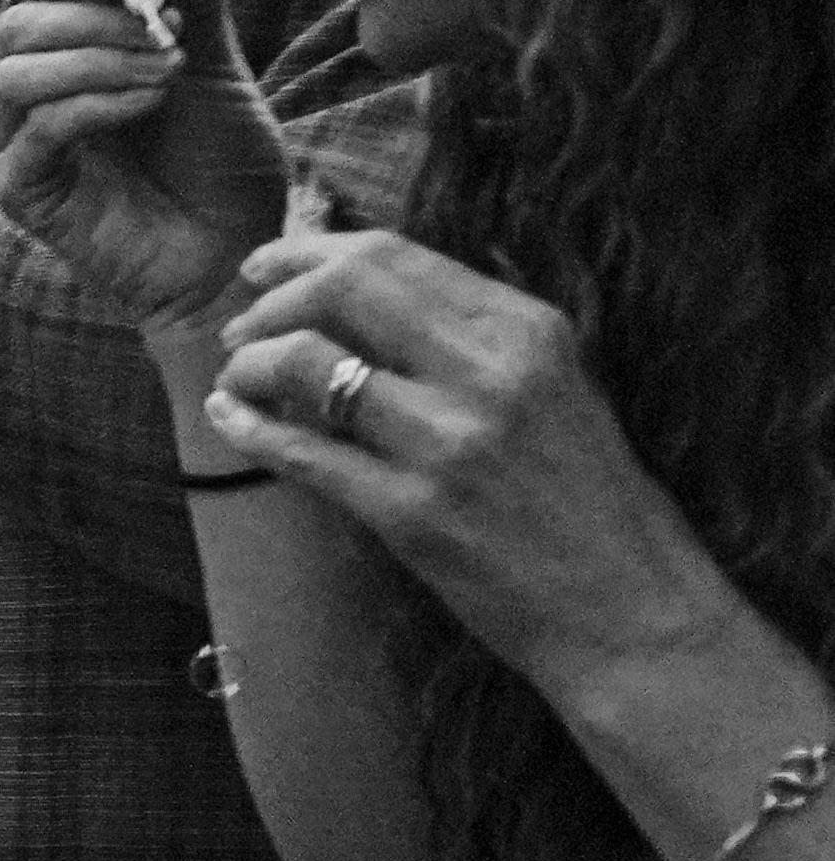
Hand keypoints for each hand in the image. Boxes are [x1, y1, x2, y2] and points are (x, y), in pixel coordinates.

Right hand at [0, 0, 277, 333]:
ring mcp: (16, 144)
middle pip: (18, 22)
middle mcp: (29, 95)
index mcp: (67, 52)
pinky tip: (149, 104)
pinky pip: (39, 129)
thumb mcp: (216, 66)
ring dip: (100, 59)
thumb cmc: (219, 162)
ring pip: (20, 73)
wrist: (231, 249)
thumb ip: (194, 4)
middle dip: (97, 16)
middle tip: (169, 31)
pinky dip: (97, 104)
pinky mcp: (20, 191)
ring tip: (167, 73)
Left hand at [206, 228, 738, 697]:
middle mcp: (489, 371)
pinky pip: (302, 453)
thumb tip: (359, 296)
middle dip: (273, 300)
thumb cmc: (588, 499)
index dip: (309, 253)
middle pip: (344, 289)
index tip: (266, 267)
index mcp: (528, 329)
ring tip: (238, 378)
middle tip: (243, 325)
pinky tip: (230, 419)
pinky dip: (250, 429)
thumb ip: (471, 338)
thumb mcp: (555, 386)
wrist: (629, 607)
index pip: (394, 257)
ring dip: (251, 364)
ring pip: (308, 363)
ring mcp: (447, 441)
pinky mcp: (410, 512)